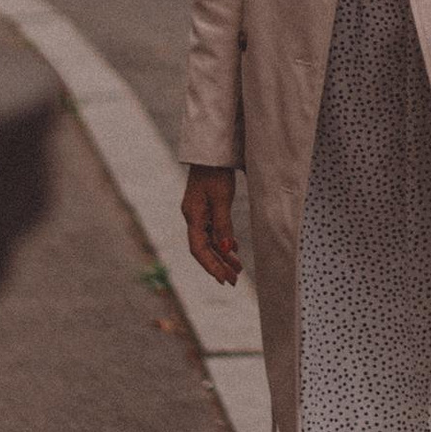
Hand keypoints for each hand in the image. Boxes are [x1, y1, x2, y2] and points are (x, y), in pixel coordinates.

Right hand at [182, 163, 241, 283]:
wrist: (211, 151)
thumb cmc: (215, 172)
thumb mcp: (221, 199)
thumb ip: (223, 225)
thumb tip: (225, 250)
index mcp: (192, 216)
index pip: (199, 249)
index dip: (210, 266)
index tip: (223, 280)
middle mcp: (193, 217)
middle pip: (204, 248)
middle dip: (218, 265)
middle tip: (233, 280)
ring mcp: (198, 212)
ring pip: (209, 240)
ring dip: (222, 255)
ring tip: (237, 269)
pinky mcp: (205, 207)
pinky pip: (212, 231)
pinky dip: (222, 241)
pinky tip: (233, 249)